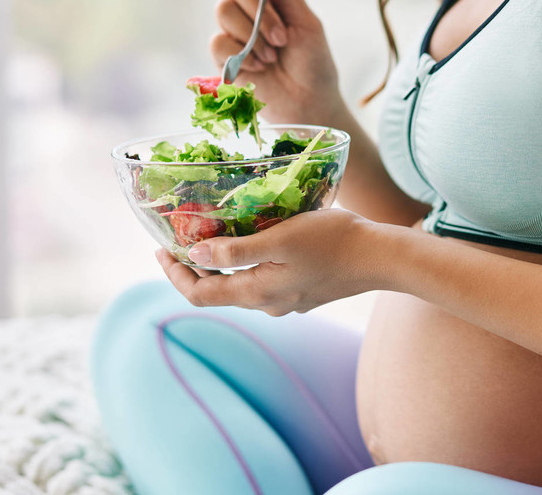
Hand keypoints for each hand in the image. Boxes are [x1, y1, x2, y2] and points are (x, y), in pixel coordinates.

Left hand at [155, 209, 382, 315]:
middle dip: (193, 268)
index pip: (198, 295)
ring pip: (240, 287)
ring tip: (211, 235)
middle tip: (180, 238)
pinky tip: (252, 243)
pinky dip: (245, 266)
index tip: (160, 249)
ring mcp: (287, 302)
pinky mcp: (303, 293)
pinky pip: (263, 282)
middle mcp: (268, 305)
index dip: (174, 274)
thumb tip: (194, 256)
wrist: (381, 257)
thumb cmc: (332, 241)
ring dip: (220, 266)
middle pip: (217, 293)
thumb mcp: (279, 239)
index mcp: (257, 294)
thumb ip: (236, 251)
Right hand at [210, 0, 345, 123]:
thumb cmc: (313, 63)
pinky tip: (260, 67)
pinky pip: (218, 41)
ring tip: (273, 56)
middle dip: (261, 12)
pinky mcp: (223, 56)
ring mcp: (234, 31)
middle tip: (283, 38)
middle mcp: (249, 7)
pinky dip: (241, 55)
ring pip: (223, 10)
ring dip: (253, 36)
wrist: (308, 103)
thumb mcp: (307, 24)